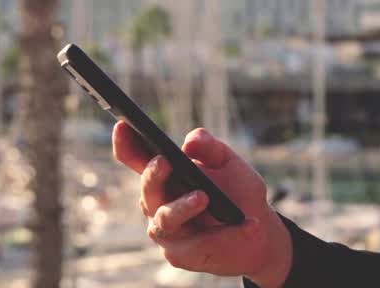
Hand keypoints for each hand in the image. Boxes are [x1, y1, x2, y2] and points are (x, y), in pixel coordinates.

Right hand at [112, 121, 291, 286]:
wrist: (257, 230)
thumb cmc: (235, 191)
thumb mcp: (228, 163)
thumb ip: (209, 148)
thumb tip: (190, 142)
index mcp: (164, 176)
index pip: (137, 159)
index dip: (126, 143)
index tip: (123, 124)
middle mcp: (157, 203)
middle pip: (147, 190)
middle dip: (153, 176)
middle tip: (165, 161)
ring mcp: (167, 232)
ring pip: (166, 219)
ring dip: (183, 207)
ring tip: (203, 196)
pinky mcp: (182, 255)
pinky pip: (201, 244)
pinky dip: (228, 234)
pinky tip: (250, 224)